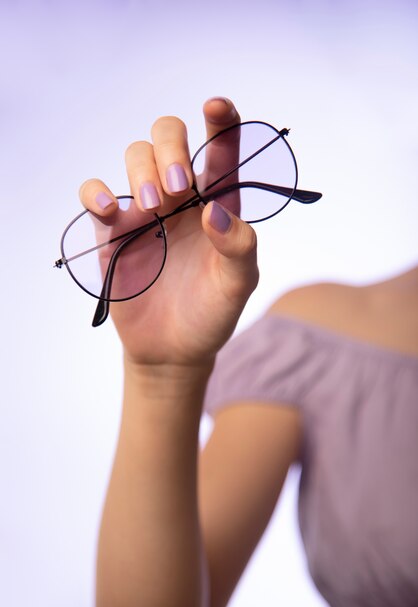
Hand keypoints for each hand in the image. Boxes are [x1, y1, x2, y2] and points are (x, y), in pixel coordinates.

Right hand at [79, 98, 258, 368]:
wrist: (173, 349)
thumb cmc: (211, 313)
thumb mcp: (238, 285)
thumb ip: (239, 246)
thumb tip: (216, 210)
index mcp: (218, 201)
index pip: (222, 147)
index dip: (221, 120)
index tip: (217, 107)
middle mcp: (181, 196)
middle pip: (169, 136)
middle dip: (172, 149)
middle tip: (180, 189)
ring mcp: (144, 209)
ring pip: (135, 155)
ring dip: (143, 171)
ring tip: (154, 209)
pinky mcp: (113, 230)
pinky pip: (95, 192)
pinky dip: (97, 192)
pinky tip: (111, 211)